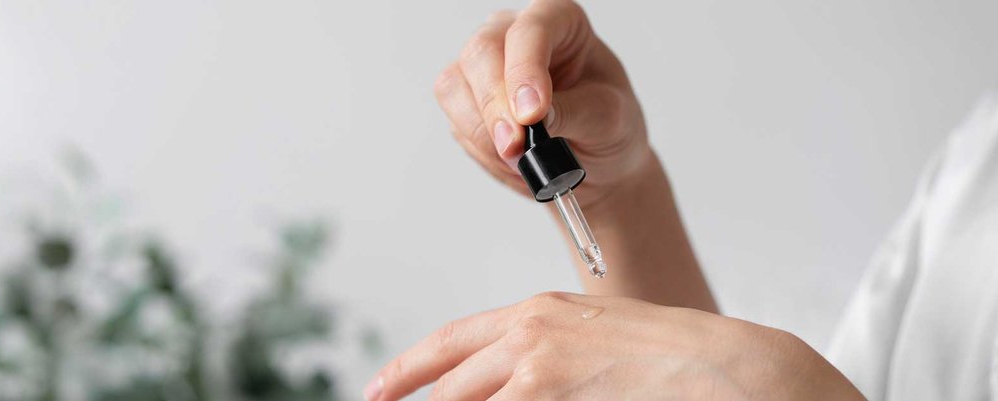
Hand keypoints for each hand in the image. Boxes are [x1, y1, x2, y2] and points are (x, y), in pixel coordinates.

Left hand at [364, 292, 862, 400]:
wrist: (724, 366)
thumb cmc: (671, 356)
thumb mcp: (594, 336)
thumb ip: (542, 353)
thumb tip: (508, 382)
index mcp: (533, 313)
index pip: (449, 342)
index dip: (407, 369)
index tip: (379, 391)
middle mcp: (525, 333)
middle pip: (448, 384)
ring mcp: (534, 368)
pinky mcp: (546, 395)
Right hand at [436, 0, 650, 207]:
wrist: (597, 161)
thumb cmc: (609, 126)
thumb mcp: (607, 119)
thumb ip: (572, 112)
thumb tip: (530, 120)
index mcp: (559, 21)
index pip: (530, 30)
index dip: (525, 69)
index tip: (532, 113)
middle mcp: (513, 35)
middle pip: (481, 52)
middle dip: (494, 105)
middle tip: (515, 146)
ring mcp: (483, 67)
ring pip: (454, 86)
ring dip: (482, 131)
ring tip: (520, 159)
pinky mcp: (465, 101)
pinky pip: (456, 122)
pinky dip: (481, 149)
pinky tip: (511, 160)